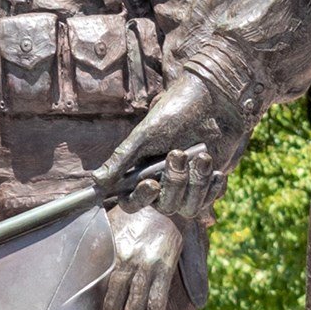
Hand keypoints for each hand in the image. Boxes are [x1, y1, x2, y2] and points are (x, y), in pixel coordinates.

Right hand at [95, 73, 241, 217]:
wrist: (214, 102)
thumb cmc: (176, 113)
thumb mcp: (145, 135)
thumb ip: (122, 159)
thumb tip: (96, 181)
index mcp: (141, 173)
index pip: (132, 202)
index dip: (139, 199)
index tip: (151, 184)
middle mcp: (161, 184)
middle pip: (164, 206)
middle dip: (174, 181)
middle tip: (180, 152)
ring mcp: (185, 188)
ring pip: (188, 207)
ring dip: (196, 182)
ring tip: (203, 155)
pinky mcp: (207, 186)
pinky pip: (208, 201)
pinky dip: (211, 186)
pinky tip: (214, 168)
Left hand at [99, 204, 183, 309]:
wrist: (161, 203)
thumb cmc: (131, 217)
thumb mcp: (109, 229)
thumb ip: (98, 251)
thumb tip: (81, 272)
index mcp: (108, 253)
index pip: (98, 289)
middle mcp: (125, 260)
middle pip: (114, 303)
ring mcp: (145, 264)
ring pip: (136, 305)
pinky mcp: (164, 266)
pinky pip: (159, 296)